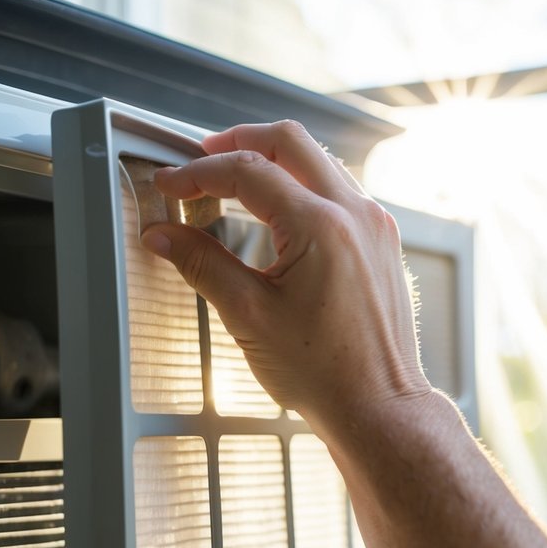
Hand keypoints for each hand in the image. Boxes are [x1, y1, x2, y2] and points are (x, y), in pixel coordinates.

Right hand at [139, 120, 431, 431]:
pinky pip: (339, 189)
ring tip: (234, 181)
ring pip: (318, 160)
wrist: (377, 406)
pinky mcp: (382, 241)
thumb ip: (201, 264)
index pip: (247, 172)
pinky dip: (302, 184)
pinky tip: (277, 210)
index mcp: (321, 226)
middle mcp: (355, 214)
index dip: (198, 173)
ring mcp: (375, 225)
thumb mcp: (248, 316)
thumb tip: (163, 235)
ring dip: (273, 160)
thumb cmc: (324, 372)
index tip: (171, 185)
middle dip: (239, 142)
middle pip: (289, 141)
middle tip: (202, 158)